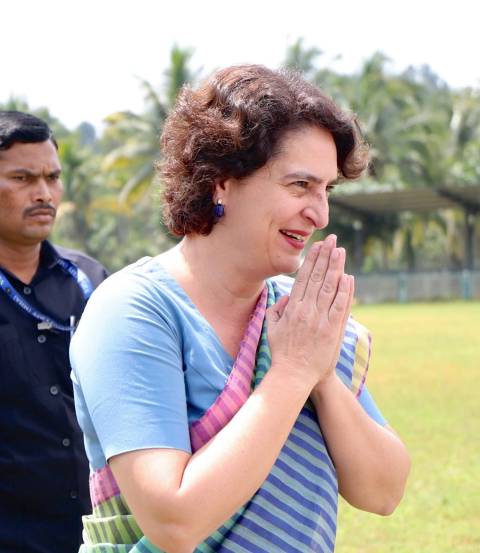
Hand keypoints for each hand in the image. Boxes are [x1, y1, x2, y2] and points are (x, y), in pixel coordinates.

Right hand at [266, 235, 353, 388]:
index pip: (304, 278)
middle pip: (318, 277)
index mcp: (292, 308)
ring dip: (336, 267)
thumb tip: (285, 297)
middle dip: (325, 256)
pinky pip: (340, 306)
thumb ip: (276, 310)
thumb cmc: (282, 353)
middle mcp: (306, 310)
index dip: (311, 260)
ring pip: (330, 287)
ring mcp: (320, 319)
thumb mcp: (272, 328)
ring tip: (340, 251)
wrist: (293, 375)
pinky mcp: (332, 330)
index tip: (317, 246)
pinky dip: (345, 291)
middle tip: (332, 240)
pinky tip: (348, 277)